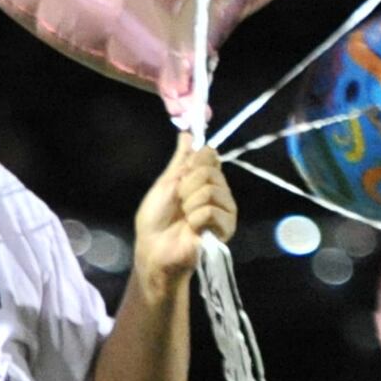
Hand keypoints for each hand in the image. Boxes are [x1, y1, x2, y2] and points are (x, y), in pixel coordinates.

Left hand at [135, 140, 237, 295]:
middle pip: (210, 170)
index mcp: (206, 179)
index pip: (210, 154)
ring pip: (212, 190)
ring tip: (184, 216)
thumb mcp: (166, 182)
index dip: (192, 163)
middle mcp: (220, 191)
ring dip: (189, 203)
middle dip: (186, 185)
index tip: (179, 177)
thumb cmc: (155, 217)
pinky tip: (192, 228)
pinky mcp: (226, 228)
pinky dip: (195, 219)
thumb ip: (180, 160)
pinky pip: (212, 211)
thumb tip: (187, 134)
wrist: (153, 247)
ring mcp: (225, 209)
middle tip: (178, 201)